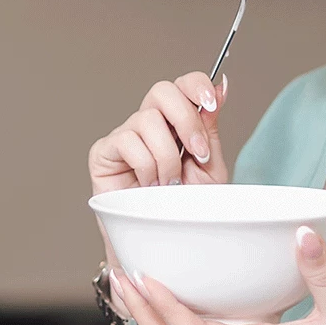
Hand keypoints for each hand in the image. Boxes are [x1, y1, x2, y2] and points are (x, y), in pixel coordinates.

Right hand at [88, 71, 228, 194]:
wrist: (161, 238)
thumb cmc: (183, 206)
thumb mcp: (208, 166)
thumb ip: (210, 127)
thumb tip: (221, 87)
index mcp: (175, 121)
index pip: (183, 85)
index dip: (197, 85)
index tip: (212, 103)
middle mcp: (149, 123)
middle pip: (162, 91)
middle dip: (186, 119)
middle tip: (198, 153)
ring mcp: (125, 135)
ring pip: (147, 120)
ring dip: (166, 156)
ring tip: (169, 182)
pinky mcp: (104, 152)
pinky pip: (127, 141)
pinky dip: (145, 166)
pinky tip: (148, 185)